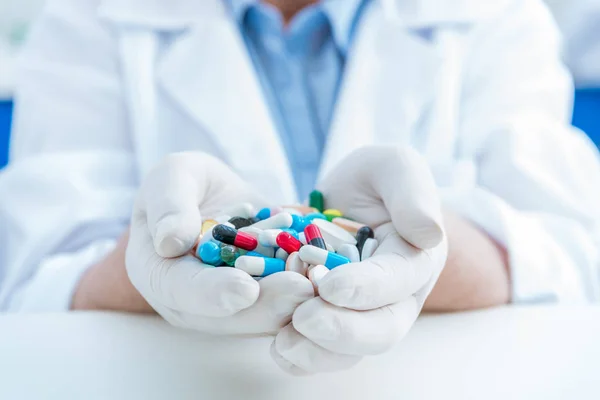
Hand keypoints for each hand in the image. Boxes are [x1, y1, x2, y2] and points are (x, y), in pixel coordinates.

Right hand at [127, 152, 313, 334]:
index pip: (181, 290)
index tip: (244, 289)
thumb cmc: (185, 184)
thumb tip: (170, 241)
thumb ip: (168, 204)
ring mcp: (227, 306)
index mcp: (159, 275)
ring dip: (292, 304)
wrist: (213, 196)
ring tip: (320, 285)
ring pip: (260, 316)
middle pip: (228, 315)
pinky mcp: (259, 300)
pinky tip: (327, 278)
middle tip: (301, 290)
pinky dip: (305, 292)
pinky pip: (282, 303)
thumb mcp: (172, 177)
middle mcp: (192, 302)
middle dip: (266, 305)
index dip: (212, 294)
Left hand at [271, 146, 447, 373]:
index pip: (398, 281)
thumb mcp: (392, 167)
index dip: (367, 288)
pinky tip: (277, 347)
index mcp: (414, 259)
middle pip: (381, 330)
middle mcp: (395, 296)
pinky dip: (301, 358)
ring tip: (284, 343)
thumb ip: (412, 192)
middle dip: (344, 331)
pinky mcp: (333, 321)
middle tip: (305, 319)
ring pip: (351, 351)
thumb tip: (429, 233)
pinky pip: (323, 352)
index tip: (330, 286)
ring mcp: (363, 314)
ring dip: (318, 352)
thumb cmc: (373, 180)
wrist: (345, 199)